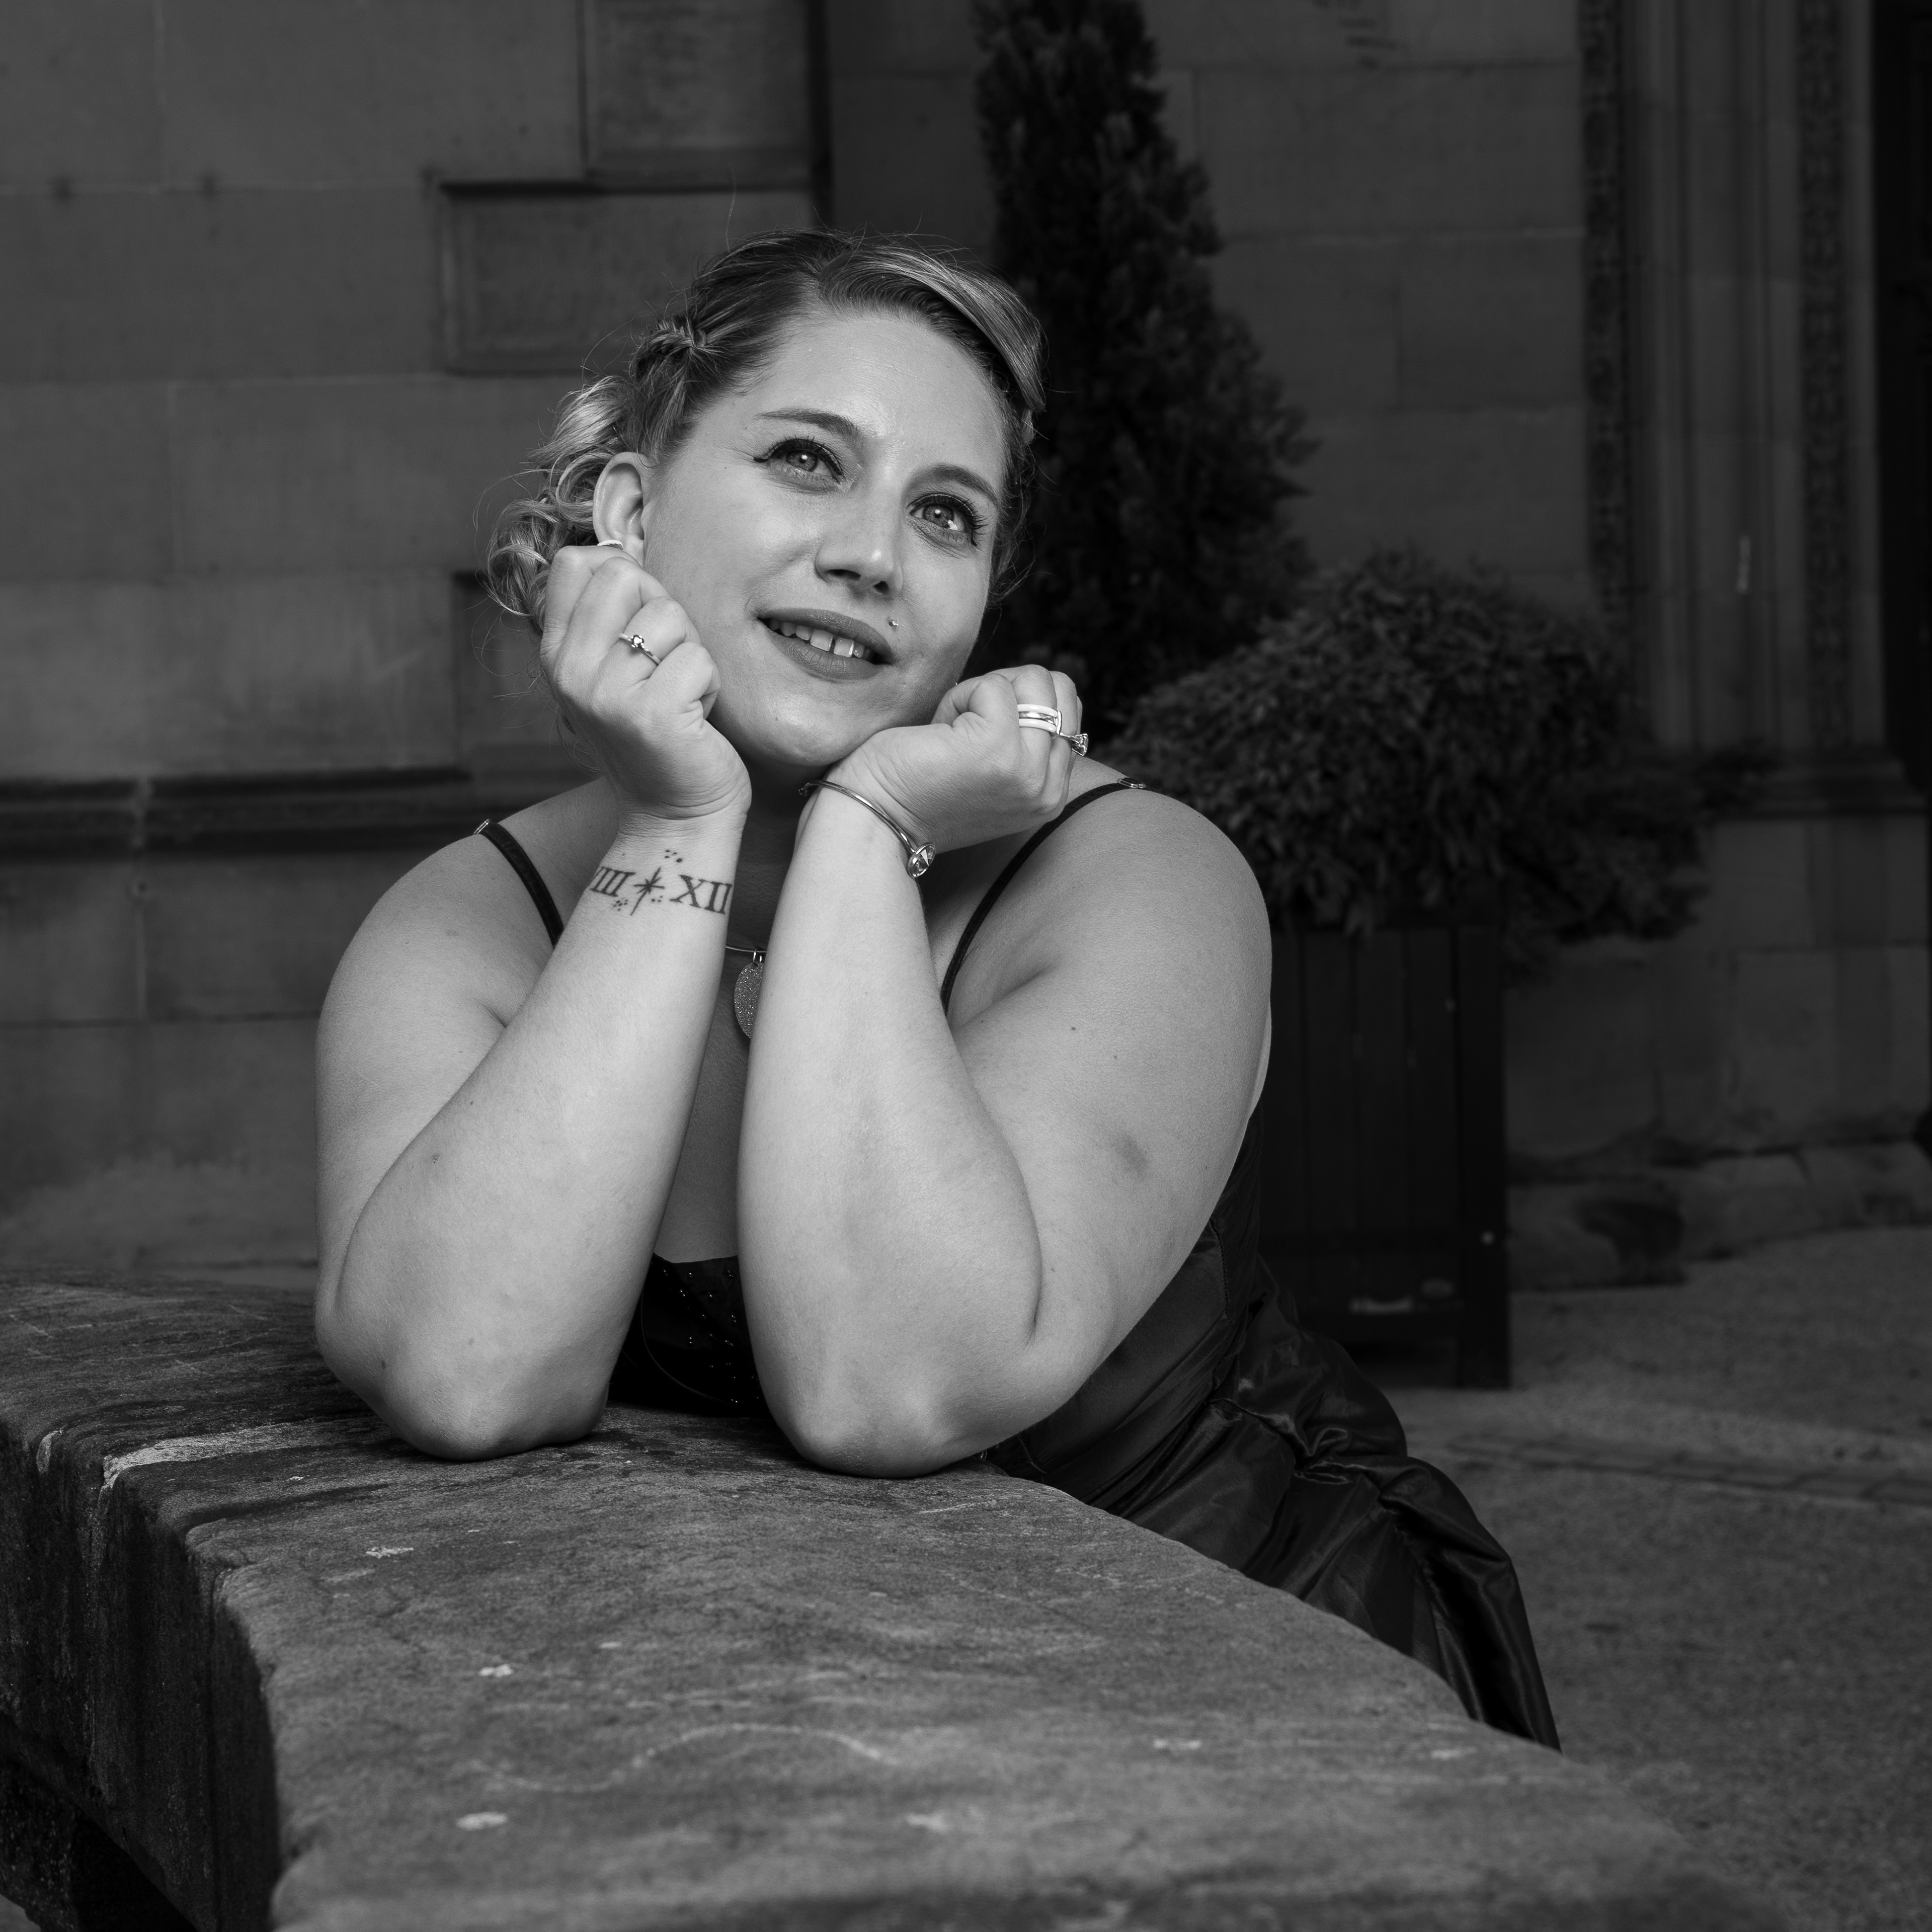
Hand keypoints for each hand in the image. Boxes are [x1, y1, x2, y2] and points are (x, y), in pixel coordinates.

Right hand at [540, 545, 749, 825]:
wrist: (675, 816)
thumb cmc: (659, 736)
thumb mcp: (615, 672)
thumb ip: (608, 616)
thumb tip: (617, 550)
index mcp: (557, 655)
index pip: (577, 563)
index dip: (626, 578)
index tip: (640, 626)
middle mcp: (571, 672)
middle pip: (625, 576)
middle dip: (664, 612)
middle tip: (667, 665)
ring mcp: (607, 693)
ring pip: (669, 615)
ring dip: (691, 654)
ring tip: (680, 697)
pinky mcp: (652, 713)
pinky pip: (699, 658)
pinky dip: (710, 686)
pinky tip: (694, 720)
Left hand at [829, 665, 1083, 854]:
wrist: (876, 817)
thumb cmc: (920, 788)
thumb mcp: (993, 772)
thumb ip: (1026, 742)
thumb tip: (1044, 685)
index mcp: (1050, 794)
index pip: (1065, 710)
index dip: (1017, 705)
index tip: (977, 740)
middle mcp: (1046, 787)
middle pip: (1058, 689)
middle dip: (1007, 692)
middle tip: (964, 730)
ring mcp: (1026, 768)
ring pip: (1032, 681)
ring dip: (981, 693)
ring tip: (952, 733)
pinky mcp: (998, 746)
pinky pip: (992, 686)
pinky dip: (957, 697)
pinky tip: (938, 732)